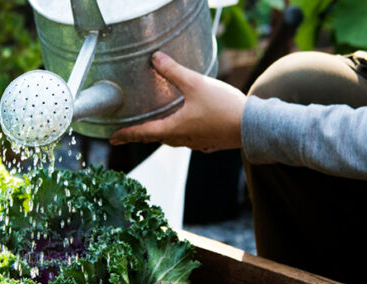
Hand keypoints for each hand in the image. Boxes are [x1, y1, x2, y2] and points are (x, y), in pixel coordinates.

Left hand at [109, 51, 246, 151]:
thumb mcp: (196, 84)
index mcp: (174, 129)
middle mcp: (183, 139)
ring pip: (174, 140)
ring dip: (162, 135)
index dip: (126, 135)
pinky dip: (181, 134)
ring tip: (156, 128)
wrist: (254, 126)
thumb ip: (173, 72)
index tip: (112, 139)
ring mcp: (198, 143)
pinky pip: (190, 140)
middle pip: (157, 138)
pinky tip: (187, 129)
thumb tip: (155, 58)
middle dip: (142, 135)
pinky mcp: (211, 142)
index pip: (143, 133)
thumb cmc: (223, 107)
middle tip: (129, 133)